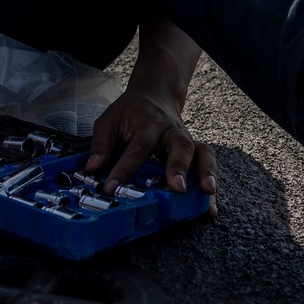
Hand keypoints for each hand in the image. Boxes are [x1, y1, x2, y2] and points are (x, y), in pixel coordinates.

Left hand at [86, 88, 216, 212]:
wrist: (156, 95)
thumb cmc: (131, 111)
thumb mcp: (110, 119)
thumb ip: (101, 143)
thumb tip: (93, 168)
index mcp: (149, 122)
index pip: (138, 147)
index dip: (125, 168)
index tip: (112, 187)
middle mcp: (172, 131)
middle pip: (181, 145)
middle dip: (179, 167)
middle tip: (177, 188)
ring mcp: (186, 141)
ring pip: (202, 153)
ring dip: (206, 173)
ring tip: (206, 193)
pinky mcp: (194, 151)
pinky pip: (206, 164)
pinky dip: (210, 185)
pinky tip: (211, 207)